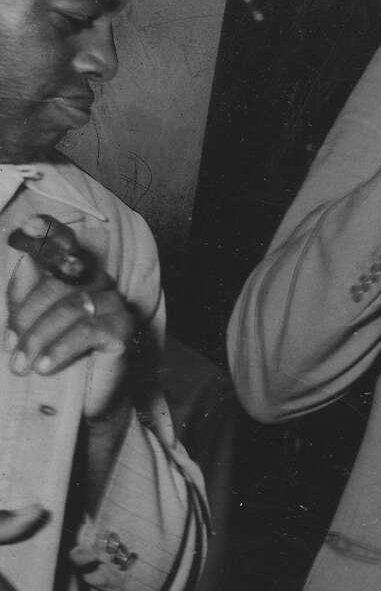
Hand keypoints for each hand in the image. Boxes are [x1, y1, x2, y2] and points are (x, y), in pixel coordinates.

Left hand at [6, 217, 134, 419]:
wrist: (82, 401)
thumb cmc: (54, 357)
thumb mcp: (30, 327)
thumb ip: (24, 295)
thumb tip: (22, 259)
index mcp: (74, 274)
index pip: (63, 243)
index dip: (49, 233)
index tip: (28, 226)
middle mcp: (97, 281)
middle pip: (59, 282)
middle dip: (26, 317)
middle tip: (9, 350)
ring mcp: (113, 302)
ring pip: (71, 307)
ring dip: (38, 338)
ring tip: (21, 366)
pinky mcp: (122, 328)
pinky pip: (88, 330)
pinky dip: (61, 348)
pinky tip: (44, 366)